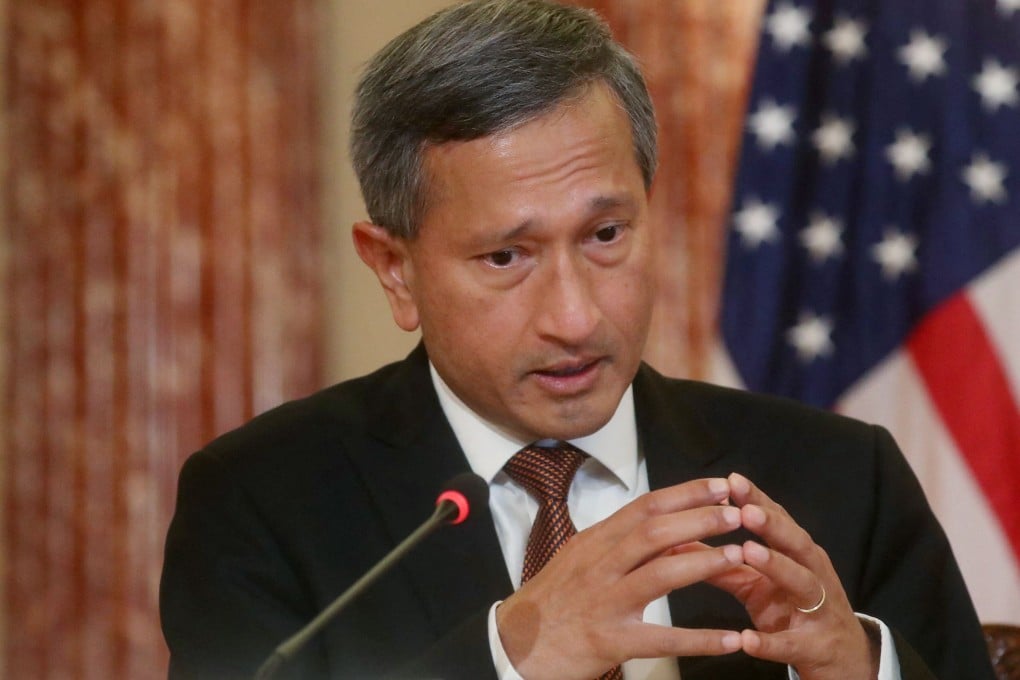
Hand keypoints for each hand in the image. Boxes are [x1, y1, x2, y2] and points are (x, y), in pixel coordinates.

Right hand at [495, 477, 743, 679]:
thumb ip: (618, 545)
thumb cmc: (552, 601)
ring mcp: (604, 602)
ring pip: (660, 574)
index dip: (685, 493)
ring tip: (739, 555)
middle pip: (654, 532)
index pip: (643, 507)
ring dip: (704, 563)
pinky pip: (662, 638)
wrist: (516, 646)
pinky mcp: (610, 640)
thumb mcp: (579, 561)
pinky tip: (731, 639)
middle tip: (738, 512)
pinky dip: (700, 639)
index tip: (720, 485)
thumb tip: (668, 532)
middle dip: (700, 519)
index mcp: (593, 542)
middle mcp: (598, 565)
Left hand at [710, 473, 878, 679]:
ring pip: (802, 583)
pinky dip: (770, 642)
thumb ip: (724, 563)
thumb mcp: (757, 585)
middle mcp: (813, 574)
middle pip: (796, 544)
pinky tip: (747, 639)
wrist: (841, 659)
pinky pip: (791, 644)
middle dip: (772, 525)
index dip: (757, 500)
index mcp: (798, 555)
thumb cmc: (793, 609)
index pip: (779, 520)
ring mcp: (819, 610)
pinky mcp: (814, 647)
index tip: (732, 480)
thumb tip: (680, 543)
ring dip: (776, 566)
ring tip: (749, 551)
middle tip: (745, 509)